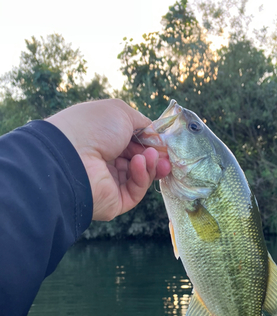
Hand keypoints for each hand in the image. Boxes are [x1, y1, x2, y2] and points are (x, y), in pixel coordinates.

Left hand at [46, 99, 169, 220]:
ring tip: (150, 157)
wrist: (72, 155)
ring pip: (140, 177)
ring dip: (150, 165)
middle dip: (154, 157)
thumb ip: (141, 122)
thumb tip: (154, 133)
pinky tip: (138, 163)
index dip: (149, 143)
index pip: (133, 144)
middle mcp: (105, 162)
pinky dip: (141, 176)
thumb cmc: (93, 127)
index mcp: (103, 140)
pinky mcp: (114, 202)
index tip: (163, 143)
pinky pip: (135, 191)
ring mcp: (109, 183)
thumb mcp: (120, 113)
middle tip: (164, 154)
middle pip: (138, 162)